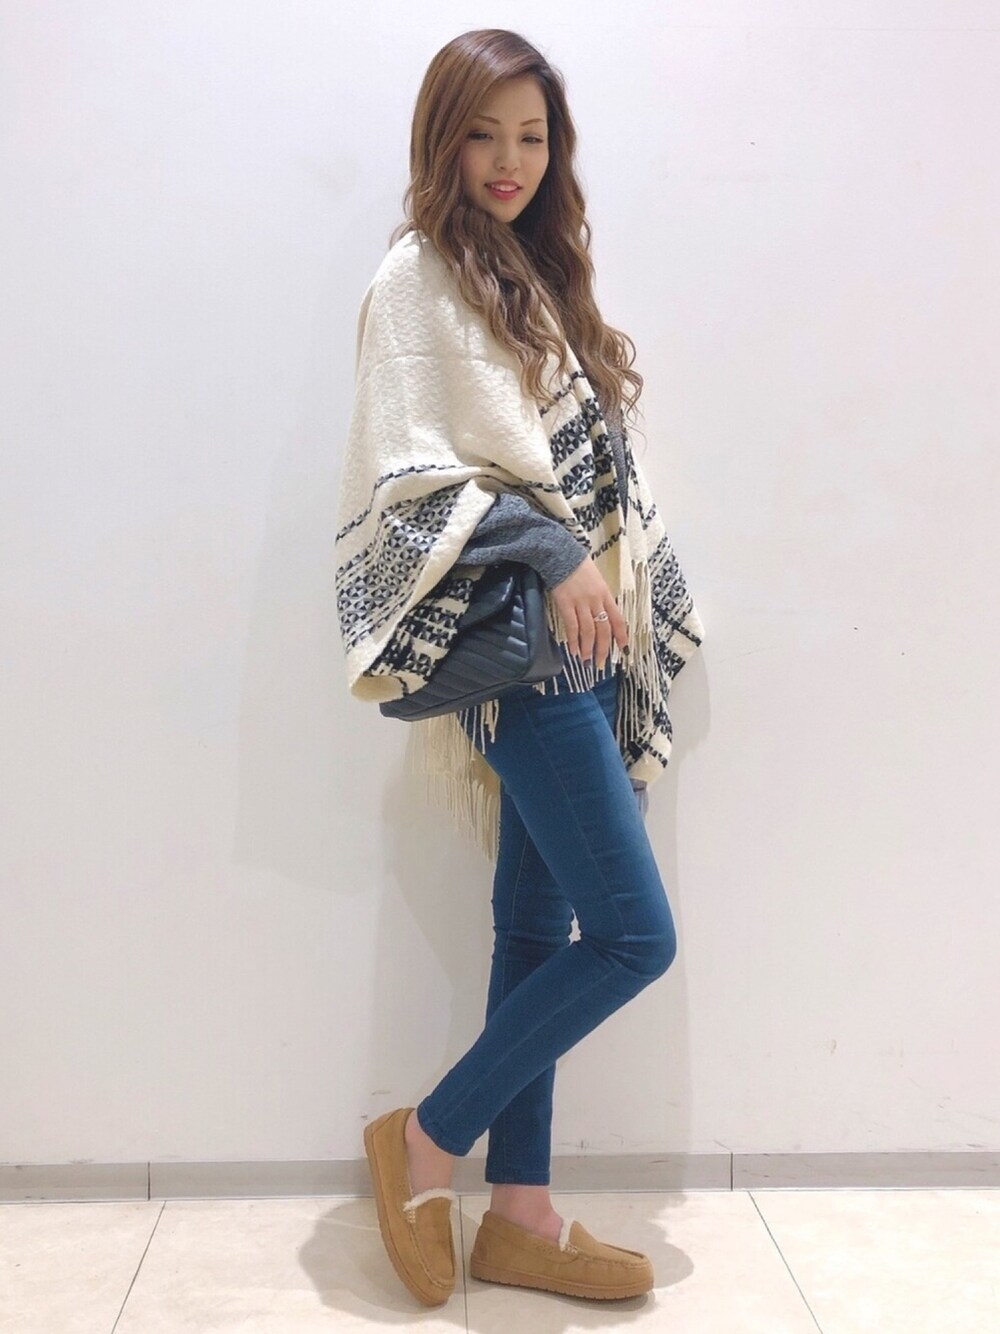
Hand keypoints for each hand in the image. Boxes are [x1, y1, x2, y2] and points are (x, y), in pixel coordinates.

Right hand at [549, 556, 628, 672]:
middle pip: (603, 629)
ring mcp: (581, 602)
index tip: (624, 648)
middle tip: (601, 663)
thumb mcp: (596, 579)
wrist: (560, 554)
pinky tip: (573, 650)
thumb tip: (601, 614)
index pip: (618, 618)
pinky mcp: (565, 603)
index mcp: (605, 593)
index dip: (621, 635)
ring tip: (586, 660)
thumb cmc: (577, 565)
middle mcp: (596, 600)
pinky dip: (573, 640)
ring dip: (587, 648)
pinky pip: (572, 626)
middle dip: (603, 649)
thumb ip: (600, 596)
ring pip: (588, 631)